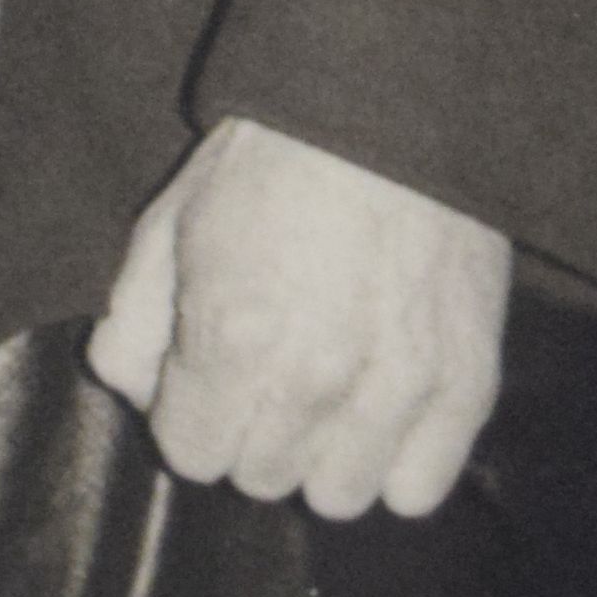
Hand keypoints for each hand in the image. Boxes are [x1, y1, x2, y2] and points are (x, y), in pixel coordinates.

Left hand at [86, 111, 509, 519]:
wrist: (388, 101)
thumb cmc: (273, 157)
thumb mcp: (170, 221)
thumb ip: (135, 320)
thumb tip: (131, 386)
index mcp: (234, 340)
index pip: (193, 454)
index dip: (193, 414)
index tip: (210, 376)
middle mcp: (316, 380)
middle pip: (261, 477)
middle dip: (253, 430)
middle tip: (270, 370)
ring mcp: (398, 387)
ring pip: (337, 495)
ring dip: (323, 455)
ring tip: (328, 397)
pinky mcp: (465, 382)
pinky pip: (417, 487)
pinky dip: (396, 463)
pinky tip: (381, 413)